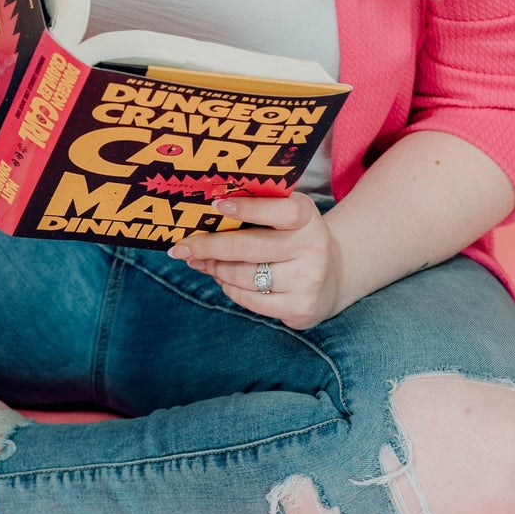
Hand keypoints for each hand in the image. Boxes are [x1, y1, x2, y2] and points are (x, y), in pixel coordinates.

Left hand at [171, 192, 343, 330]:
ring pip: (242, 276)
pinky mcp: (299, 308)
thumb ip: (258, 206)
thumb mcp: (287, 215)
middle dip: (207, 247)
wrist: (332, 276)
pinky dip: (230, 289)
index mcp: (307, 218)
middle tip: (182, 247)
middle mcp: (312, 248)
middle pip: (246, 248)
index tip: (214, 205)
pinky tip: (225, 280)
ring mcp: (307, 281)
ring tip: (204, 262)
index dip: (246, 208)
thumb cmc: (295, 238)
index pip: (278, 210)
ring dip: (216, 269)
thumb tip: (207, 209)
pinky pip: (249, 299)